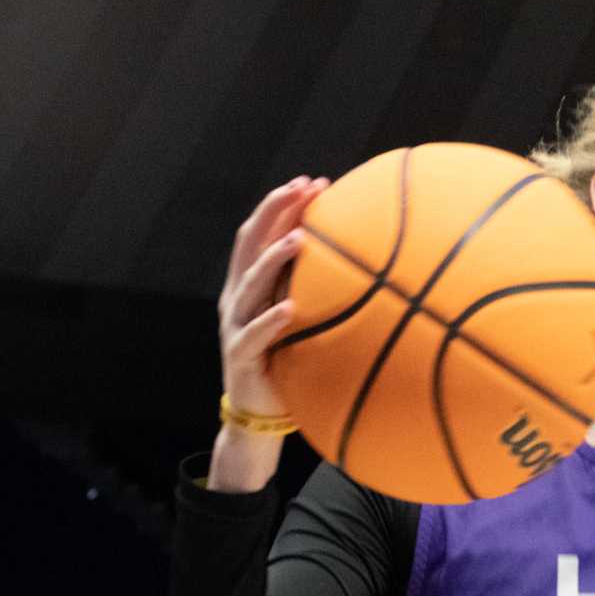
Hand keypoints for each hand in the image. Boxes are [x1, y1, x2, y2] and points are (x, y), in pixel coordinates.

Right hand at [217, 177, 326, 420]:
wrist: (258, 412)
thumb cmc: (286, 361)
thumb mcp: (299, 319)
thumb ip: (311, 289)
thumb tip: (359, 263)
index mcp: (249, 285)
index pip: (262, 234)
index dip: (282, 206)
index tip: (312, 182)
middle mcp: (237, 298)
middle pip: (250, 245)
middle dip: (274, 212)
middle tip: (300, 187)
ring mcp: (235, 325)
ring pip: (250, 284)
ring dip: (273, 259)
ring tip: (299, 239)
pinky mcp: (240, 355)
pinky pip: (255, 335)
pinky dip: (271, 320)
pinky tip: (290, 308)